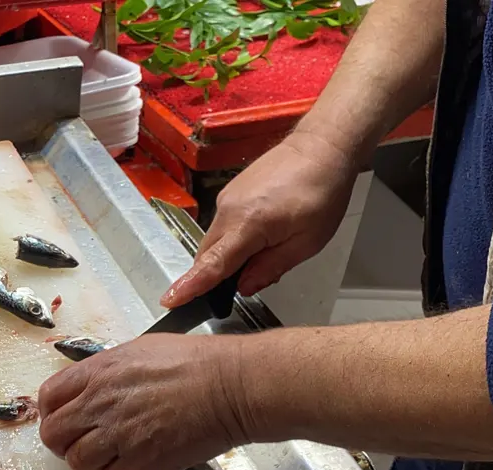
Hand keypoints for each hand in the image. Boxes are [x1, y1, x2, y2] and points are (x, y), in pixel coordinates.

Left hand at [38, 334, 252, 469]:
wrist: (230, 386)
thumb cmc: (195, 363)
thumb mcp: (139, 351)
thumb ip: (107, 372)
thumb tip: (91, 388)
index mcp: (98, 372)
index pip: (49, 398)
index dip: (52, 413)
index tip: (64, 420)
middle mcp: (100, 403)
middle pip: (54, 435)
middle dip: (64, 442)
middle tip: (83, 443)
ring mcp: (120, 435)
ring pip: (78, 463)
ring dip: (92, 463)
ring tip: (113, 455)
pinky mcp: (143, 463)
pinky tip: (135, 466)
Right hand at [161, 130, 359, 307]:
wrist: (320, 147)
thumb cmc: (322, 191)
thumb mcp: (307, 241)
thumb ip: (271, 267)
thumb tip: (244, 287)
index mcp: (249, 223)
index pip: (213, 264)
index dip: (190, 286)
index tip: (170, 299)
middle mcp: (229, 209)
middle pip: (207, 255)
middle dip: (214, 276)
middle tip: (244, 284)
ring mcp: (226, 199)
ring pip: (214, 241)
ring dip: (227, 257)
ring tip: (266, 251)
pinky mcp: (229, 193)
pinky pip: (221, 226)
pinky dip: (231, 239)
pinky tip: (259, 236)